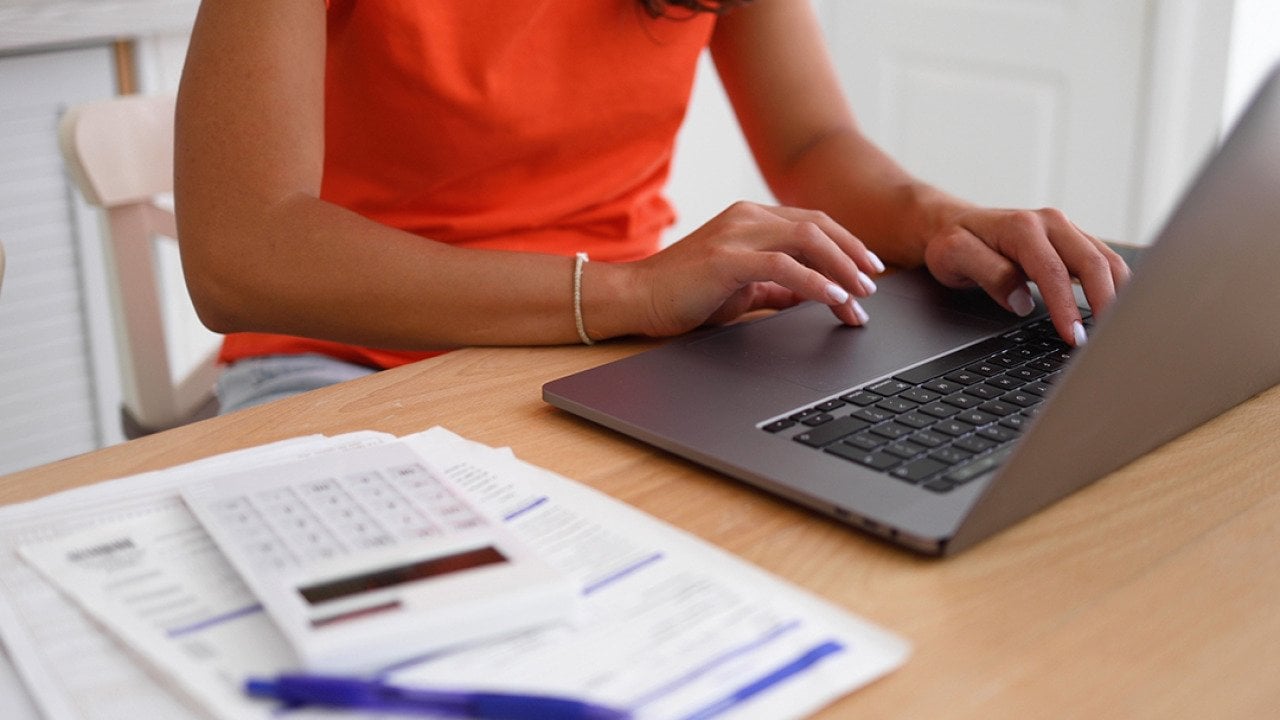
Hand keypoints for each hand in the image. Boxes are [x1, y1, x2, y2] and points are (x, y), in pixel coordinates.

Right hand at [623, 201, 883, 336]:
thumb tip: (811, 295)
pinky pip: (783, 266)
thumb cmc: (682, 294)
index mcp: (750, 219)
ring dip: (841, 267)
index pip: (811, 223)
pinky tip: (834, 298)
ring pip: (807, 240)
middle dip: (853, 253)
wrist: (635, 298)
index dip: (846, 244)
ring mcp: (736, 234)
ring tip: (861, 294)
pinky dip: (815, 282)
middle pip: (817, 226)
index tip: (868, 269)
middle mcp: (746, 218)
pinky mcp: (727, 259)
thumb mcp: (740, 289)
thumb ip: (775, 288)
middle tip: (874, 281)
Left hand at [921, 205, 1130, 345]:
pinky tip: (1115, 310)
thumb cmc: (952, 242)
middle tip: (1106, 341)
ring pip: (1107, 261)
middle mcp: (1050, 223)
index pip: (1054, 272)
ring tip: (1119, 330)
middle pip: (1094, 263)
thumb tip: (1021, 300)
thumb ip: (989, 274)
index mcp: (1022, 227)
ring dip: (1119, 294)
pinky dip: (1115, 285)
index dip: (1067, 307)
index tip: (1073, 338)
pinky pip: (1104, 261)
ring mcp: (1066, 230)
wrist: (951, 224)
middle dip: (1106, 304)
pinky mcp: (1073, 241)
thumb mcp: (954, 256)